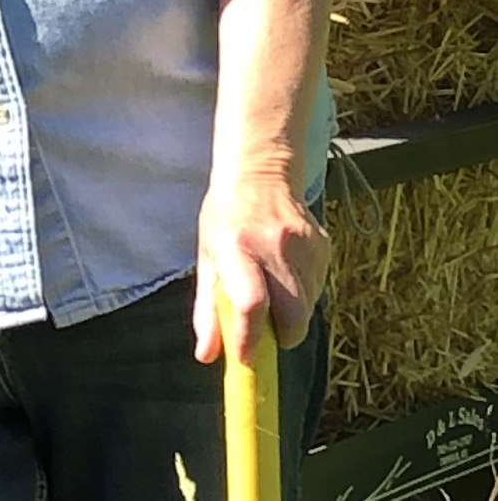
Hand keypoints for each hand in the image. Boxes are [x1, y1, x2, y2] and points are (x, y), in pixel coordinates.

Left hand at [192, 172, 328, 365]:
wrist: (259, 171)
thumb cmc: (226, 219)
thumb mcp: (207, 257)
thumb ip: (207, 310)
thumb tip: (206, 356)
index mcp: (237, 248)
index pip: (251, 304)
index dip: (251, 339)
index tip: (247, 358)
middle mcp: (274, 245)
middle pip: (293, 317)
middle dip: (282, 335)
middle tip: (266, 327)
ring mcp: (303, 244)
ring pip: (309, 307)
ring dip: (293, 312)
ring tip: (273, 285)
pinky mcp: (323, 244)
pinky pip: (319, 289)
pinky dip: (305, 292)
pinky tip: (288, 269)